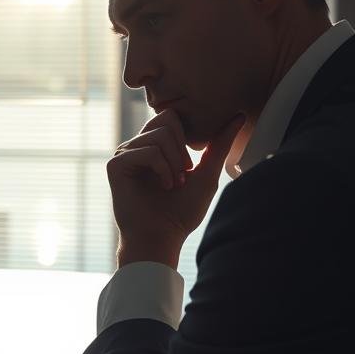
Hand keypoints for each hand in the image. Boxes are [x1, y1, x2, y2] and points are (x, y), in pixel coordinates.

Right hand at [106, 110, 245, 268]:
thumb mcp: (207, 174)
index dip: (188, 134)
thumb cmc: (181, 212)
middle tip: (183, 174)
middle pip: (167, 117)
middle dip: (182, 148)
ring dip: (174, 163)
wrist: (161, 238)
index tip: (190, 165)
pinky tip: (164, 186)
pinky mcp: (116, 164)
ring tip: (173, 184)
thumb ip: (220, 145)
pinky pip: (147, 151)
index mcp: (155, 146)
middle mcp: (138, 146)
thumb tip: (239, 116)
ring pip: (159, 135)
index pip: (172, 115)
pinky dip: (162, 169)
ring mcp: (125, 154)